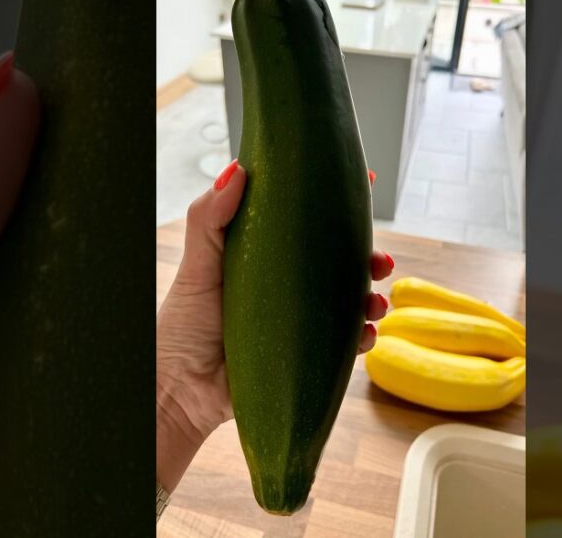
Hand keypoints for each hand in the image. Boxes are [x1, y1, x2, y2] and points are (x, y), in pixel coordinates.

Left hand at [155, 161, 393, 492]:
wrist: (182, 391)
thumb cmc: (183, 326)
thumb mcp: (198, 264)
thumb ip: (211, 217)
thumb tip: (237, 169)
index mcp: (265, 257)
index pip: (307, 221)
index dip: (337, 201)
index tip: (365, 183)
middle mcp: (287, 286)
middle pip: (340, 261)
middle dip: (368, 256)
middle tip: (380, 259)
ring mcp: (299, 321)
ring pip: (350, 302)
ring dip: (372, 298)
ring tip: (374, 303)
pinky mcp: (305, 355)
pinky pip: (344, 344)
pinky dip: (362, 338)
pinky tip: (364, 335)